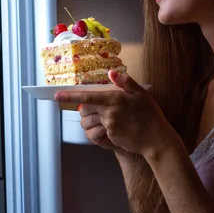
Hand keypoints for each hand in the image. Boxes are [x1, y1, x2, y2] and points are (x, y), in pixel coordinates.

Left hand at [55, 70, 176, 157]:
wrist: (156, 139)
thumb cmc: (151, 115)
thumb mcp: (141, 93)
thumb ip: (126, 82)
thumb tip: (111, 73)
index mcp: (115, 99)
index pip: (88, 96)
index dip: (70, 96)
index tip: (56, 96)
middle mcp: (109, 112)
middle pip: (85, 109)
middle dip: (83, 108)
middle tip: (93, 107)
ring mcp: (109, 126)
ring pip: (91, 121)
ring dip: (92, 119)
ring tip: (107, 118)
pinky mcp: (110, 137)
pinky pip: (99, 131)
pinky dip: (103, 128)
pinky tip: (118, 127)